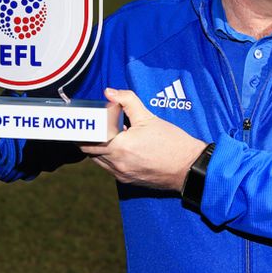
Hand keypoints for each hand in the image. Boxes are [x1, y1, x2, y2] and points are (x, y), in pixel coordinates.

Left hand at [80, 88, 206, 190]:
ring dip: (96, 148)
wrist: (189, 166)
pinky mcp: (128, 180)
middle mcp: (117, 164)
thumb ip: (127, 101)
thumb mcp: (149, 117)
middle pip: (89, 151)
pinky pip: (109, 168)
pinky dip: (108, 157)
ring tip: (103, 134)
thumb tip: (109, 92)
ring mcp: (122, 174)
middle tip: (88, 125)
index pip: (88, 140)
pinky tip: (117, 146)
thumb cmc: (172, 142)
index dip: (83, 129)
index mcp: (120, 147)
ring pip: (98, 160)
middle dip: (86, 138)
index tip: (82, 120)